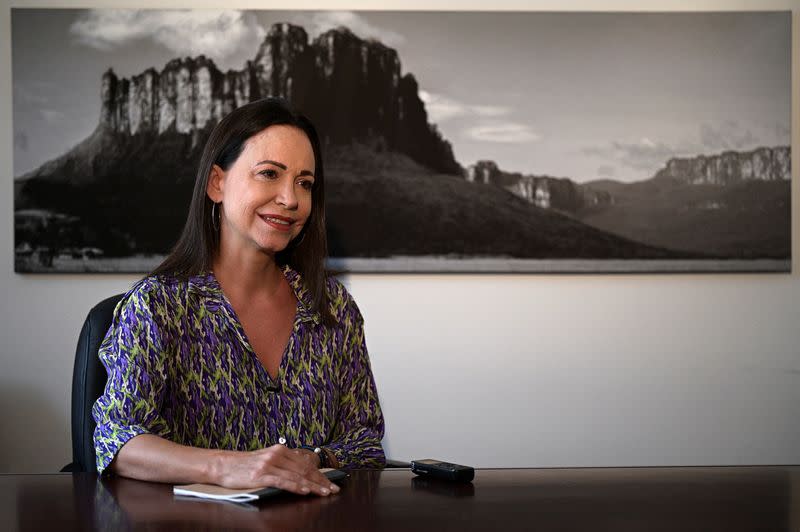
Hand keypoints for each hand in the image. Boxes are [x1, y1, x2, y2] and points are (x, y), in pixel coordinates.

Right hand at [212, 444, 340, 495]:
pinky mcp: (261, 475)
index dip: (320, 474)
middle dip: (321, 481)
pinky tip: (305, 491)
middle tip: (334, 489)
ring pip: (296, 476)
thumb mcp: (267, 458)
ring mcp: (269, 464)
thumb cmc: (245, 464)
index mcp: (280, 449)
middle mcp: (277, 454)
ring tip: (324, 492)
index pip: (306, 463)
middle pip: (304, 470)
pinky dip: (295, 486)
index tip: (331, 482)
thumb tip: (303, 466)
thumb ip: (284, 461)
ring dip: (313, 486)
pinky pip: (282, 481)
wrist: (223, 465)